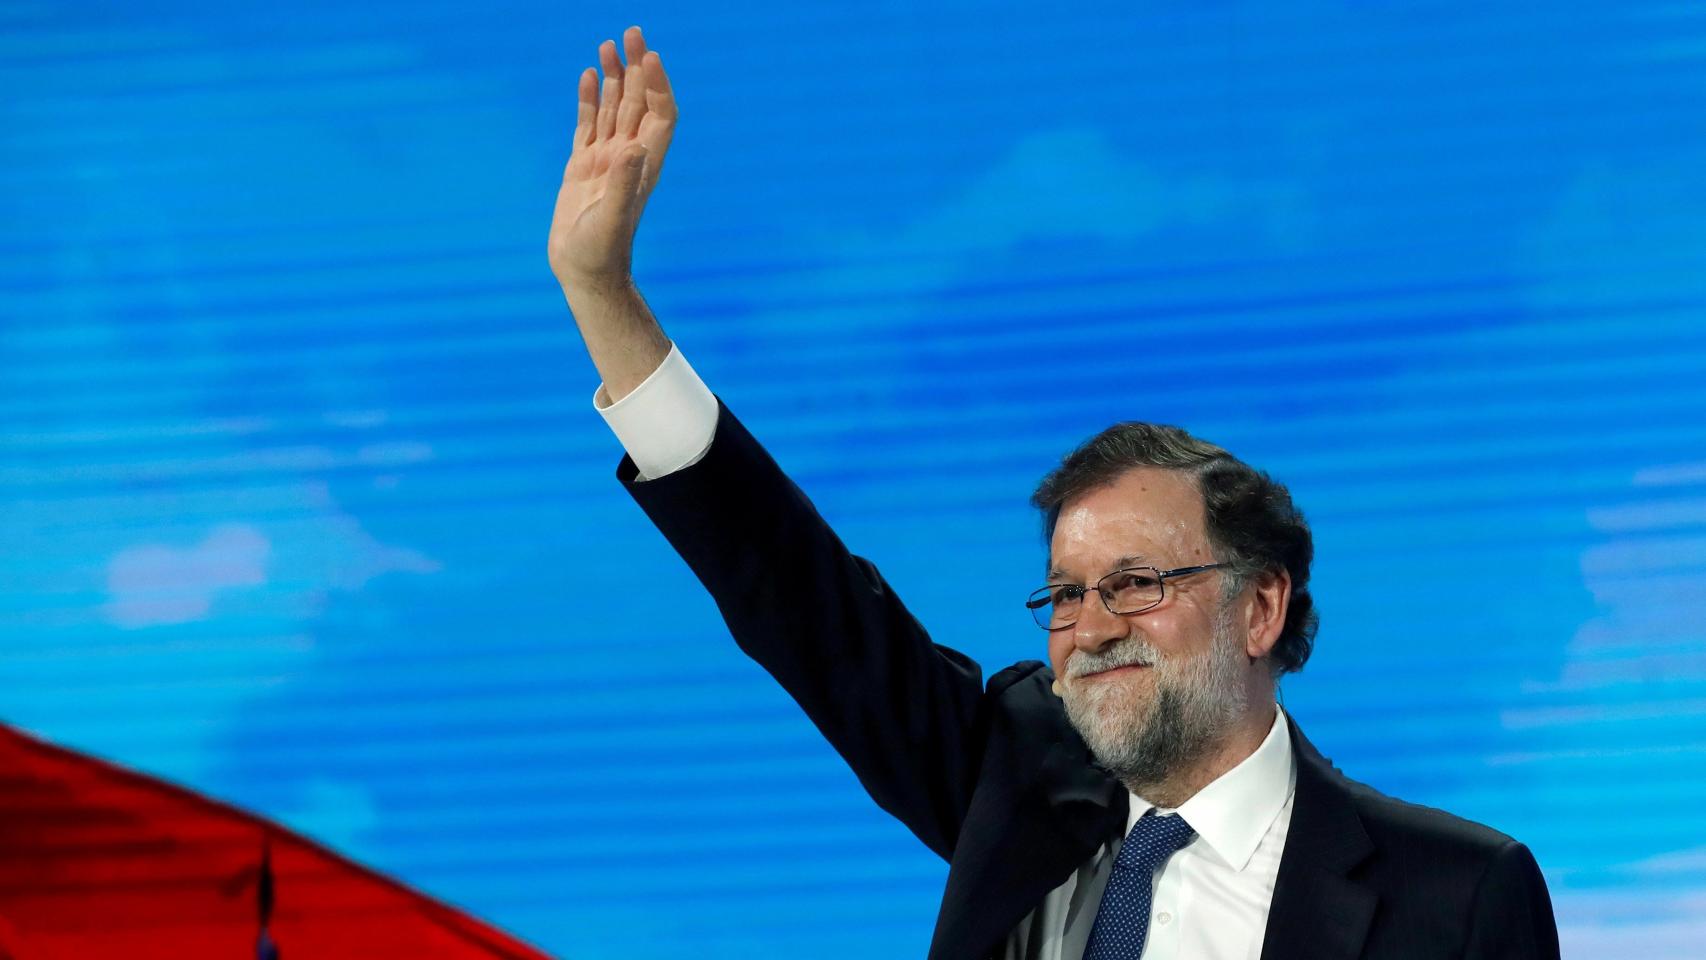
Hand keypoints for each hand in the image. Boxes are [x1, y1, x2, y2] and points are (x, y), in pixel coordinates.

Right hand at [547, 25, 676, 287]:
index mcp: (643, 166)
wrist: (585, 274)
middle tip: (632, 31)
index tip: (649, 55)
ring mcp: (606, 161)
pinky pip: (589, 125)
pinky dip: (591, 100)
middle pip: (639, 103)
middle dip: (637, 68)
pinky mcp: (583, 168)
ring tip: (609, 44)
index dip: (658, 85)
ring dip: (615, 78)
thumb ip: (622, 184)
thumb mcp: (610, 219)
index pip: (659, 115)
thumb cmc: (601, 253)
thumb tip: (632, 148)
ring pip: (615, 109)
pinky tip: (590, 76)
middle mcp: (629, 158)